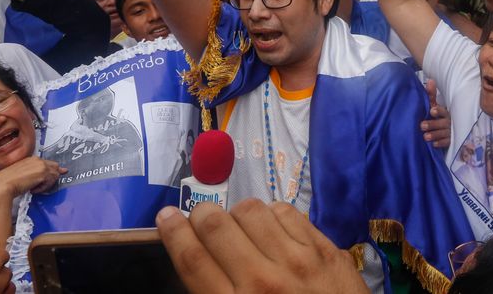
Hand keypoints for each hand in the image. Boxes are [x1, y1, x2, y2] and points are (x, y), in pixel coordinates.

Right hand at [0, 156, 65, 195]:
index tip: (60, 171)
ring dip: (46, 184)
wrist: (2, 185)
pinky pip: (50, 182)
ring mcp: (41, 166)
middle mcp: (37, 160)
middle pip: (55, 166)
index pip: (46, 162)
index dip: (53, 168)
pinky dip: (43, 188)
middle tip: (52, 181)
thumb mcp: (21, 175)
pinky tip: (33, 190)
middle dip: (55, 174)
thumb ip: (31, 174)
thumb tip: (40, 179)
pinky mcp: (43, 173)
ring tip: (33, 189)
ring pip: (54, 175)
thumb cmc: (6, 182)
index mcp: (30, 159)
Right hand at [156, 200, 367, 293]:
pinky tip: (271, 228)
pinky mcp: (326, 251)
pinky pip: (287, 212)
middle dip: (201, 215)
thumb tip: (196, 259)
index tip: (166, 216)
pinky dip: (272, 214)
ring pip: (252, 211)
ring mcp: (299, 261)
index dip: (173, 232)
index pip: (193, 258)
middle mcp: (263, 281)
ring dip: (237, 213)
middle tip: (200, 218)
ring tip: (238, 226)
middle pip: (217, 226)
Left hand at [421, 80, 450, 148]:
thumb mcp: (434, 106)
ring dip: (435, 135)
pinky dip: (440, 143)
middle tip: (422, 126)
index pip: (442, 111)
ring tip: (425, 137)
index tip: (431, 111)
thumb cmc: (437, 116)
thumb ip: (431, 95)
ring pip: (443, 133)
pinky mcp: (450, 141)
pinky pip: (446, 143)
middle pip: (442, 123)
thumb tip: (430, 80)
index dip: (438, 111)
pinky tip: (434, 144)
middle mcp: (448, 122)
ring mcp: (450, 132)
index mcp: (445, 112)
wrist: (446, 130)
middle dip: (433, 124)